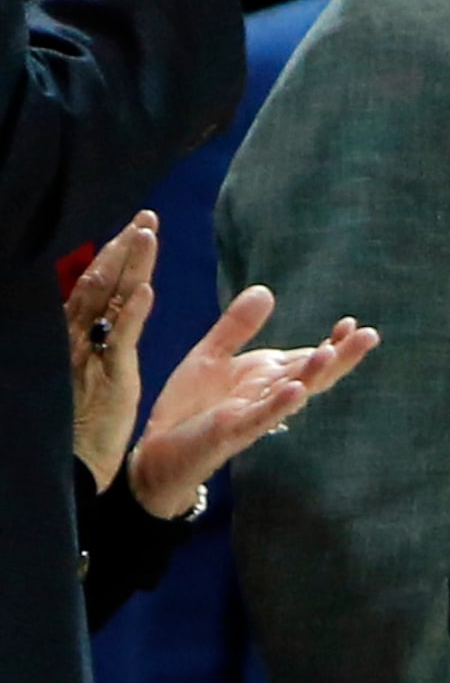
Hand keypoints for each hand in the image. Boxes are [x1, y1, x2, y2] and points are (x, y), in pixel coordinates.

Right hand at [66, 211, 158, 489]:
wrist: (69, 465)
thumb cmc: (78, 422)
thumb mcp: (88, 371)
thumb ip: (99, 337)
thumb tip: (114, 306)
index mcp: (76, 335)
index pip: (96, 285)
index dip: (116, 254)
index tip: (137, 226)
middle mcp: (78, 338)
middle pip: (100, 282)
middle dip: (124, 247)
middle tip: (147, 216)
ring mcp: (91, 355)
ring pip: (109, 301)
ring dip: (129, 266)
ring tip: (147, 233)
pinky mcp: (108, 377)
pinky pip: (120, 339)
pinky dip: (133, 313)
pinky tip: (146, 289)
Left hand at [127, 286, 377, 518]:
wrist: (157, 451)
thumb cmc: (189, 407)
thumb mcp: (211, 355)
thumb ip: (237, 326)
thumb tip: (266, 290)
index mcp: (267, 376)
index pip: (309, 358)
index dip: (333, 343)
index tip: (351, 323)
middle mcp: (268, 395)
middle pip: (313, 374)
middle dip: (341, 357)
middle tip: (370, 336)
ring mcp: (254, 414)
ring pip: (292, 394)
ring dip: (313, 376)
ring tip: (331, 353)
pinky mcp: (232, 431)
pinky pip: (261, 417)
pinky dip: (281, 405)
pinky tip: (297, 391)